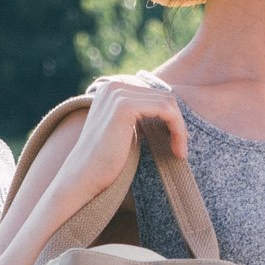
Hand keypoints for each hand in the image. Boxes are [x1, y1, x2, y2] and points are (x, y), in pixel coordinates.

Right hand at [54, 74, 188, 202]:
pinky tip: (178, 151)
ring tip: (180, 152)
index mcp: (112, 89)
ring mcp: (117, 94)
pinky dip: (178, 130)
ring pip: (168, 103)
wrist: (84, 178)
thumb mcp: (126, 131)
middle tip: (181, 149)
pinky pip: (166, 110)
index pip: (155, 95)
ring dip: (180, 128)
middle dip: (178, 123)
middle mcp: (113, 86)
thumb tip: (171, 111)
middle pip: (164, 96)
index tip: (178, 141)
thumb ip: (141, 116)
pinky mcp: (124, 106)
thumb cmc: (106, 162)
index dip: (172, 118)